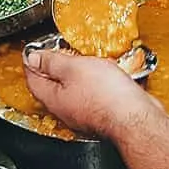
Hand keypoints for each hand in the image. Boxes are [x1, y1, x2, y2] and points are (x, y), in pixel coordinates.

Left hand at [24, 48, 162, 139]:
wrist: (137, 117)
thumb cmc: (107, 96)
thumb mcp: (73, 68)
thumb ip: (52, 62)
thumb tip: (33, 58)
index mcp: (54, 99)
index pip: (33, 79)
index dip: (32, 62)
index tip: (33, 51)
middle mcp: (67, 110)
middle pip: (52, 87)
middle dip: (53, 68)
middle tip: (56, 52)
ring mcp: (85, 114)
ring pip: (74, 91)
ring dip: (76, 75)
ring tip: (82, 60)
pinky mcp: (103, 113)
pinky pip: (92, 95)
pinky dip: (94, 83)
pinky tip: (103, 74)